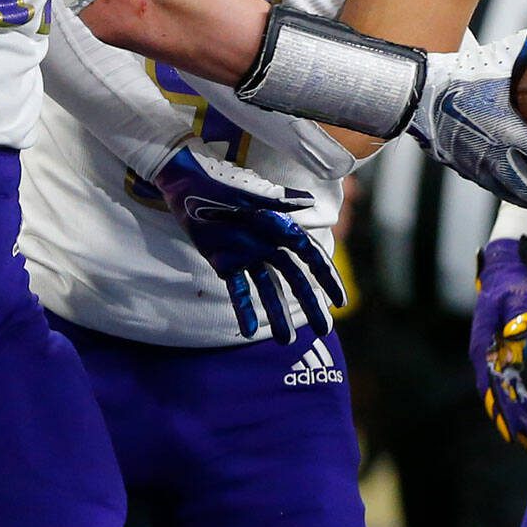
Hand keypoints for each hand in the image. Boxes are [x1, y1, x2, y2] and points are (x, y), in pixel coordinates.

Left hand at [152, 142, 345, 343]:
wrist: (185, 186)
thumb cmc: (221, 184)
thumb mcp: (251, 194)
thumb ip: (280, 201)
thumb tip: (311, 201)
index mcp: (281, 227)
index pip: (311, 257)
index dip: (328, 278)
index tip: (340, 302)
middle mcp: (269, 243)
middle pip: (295, 279)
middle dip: (310, 304)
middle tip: (324, 331)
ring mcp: (248, 254)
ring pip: (269, 290)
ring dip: (278, 314)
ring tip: (287, 342)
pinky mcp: (226, 262)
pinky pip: (239, 291)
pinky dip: (244, 311)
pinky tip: (248, 331)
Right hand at [414, 19, 526, 220]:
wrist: (415, 93)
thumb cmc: (461, 71)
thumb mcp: (498, 55)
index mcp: (507, 128)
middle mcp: (493, 153)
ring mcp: (476, 164)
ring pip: (511, 192)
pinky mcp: (462, 166)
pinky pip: (493, 185)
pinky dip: (512, 194)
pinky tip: (520, 194)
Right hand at [472, 237, 526, 456]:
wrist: (507, 270)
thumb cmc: (513, 283)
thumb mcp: (519, 297)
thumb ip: (519, 318)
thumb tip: (517, 340)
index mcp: (482, 344)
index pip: (489, 383)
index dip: (499, 408)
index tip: (510, 430)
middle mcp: (484, 356)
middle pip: (497, 396)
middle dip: (514, 422)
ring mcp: (493, 357)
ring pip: (505, 395)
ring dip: (520, 418)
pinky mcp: (505, 356)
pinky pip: (513, 386)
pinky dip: (524, 404)